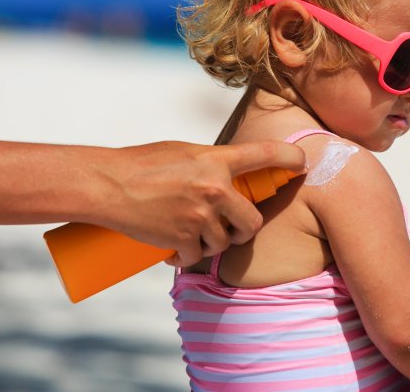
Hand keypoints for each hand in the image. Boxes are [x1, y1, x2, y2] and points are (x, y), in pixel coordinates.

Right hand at [103, 140, 305, 265]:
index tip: (302, 164)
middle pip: (251, 221)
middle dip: (245, 229)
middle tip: (236, 228)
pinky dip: (187, 257)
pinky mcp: (181, 239)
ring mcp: (199, 216)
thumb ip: (212, 163)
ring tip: (195, 235)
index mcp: (216, 160)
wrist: (106, 185)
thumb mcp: (184, 152)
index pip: (265, 154)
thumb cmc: (143, 163)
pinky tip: (177, 251)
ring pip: (223, 243)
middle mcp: (214, 188)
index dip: (290, 159)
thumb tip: (234, 173)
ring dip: (213, 244)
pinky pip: (197, 256)